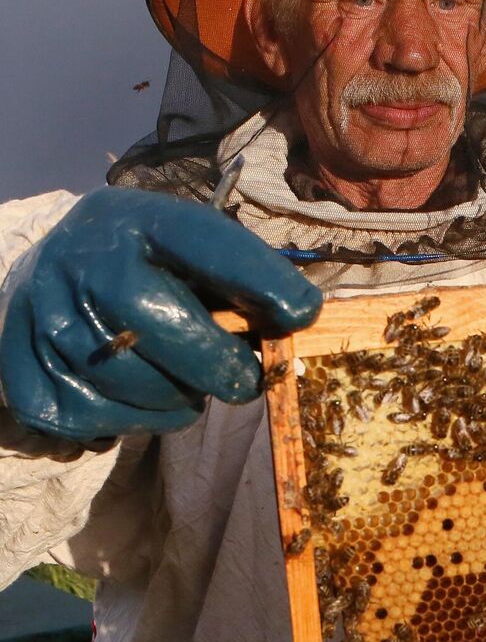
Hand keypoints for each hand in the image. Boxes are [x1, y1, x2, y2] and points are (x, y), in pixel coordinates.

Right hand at [0, 187, 321, 443]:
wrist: (64, 268)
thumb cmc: (158, 266)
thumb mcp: (197, 250)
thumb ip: (245, 280)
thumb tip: (297, 321)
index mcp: (141, 220)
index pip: (206, 244)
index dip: (260, 281)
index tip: (302, 312)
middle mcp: (84, 259)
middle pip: (160, 325)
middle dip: (218, 365)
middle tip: (245, 379)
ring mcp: (45, 312)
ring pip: (132, 385)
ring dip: (177, 400)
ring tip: (183, 381)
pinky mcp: (22, 366)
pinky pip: (93, 419)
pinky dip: (132, 422)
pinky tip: (140, 397)